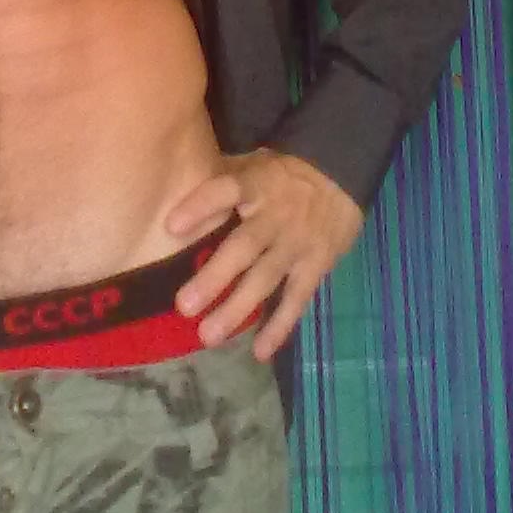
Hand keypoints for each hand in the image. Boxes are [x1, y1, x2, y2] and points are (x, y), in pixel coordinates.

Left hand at [166, 150, 363, 361]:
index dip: (200, 206)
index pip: (226, 190)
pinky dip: (280, 326)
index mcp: (257, 184)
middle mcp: (276, 216)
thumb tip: (174, 185)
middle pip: (244, 247)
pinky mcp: (316, 265)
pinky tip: (259, 350)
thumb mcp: (253, 162)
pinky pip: (297, 299)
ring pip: (266, 279)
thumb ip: (222, 175)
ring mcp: (297, 244)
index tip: (171, 227)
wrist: (341, 174)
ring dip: (237, 308)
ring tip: (208, 335)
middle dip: (214, 278)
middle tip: (183, 306)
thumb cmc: (282, 173)